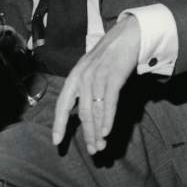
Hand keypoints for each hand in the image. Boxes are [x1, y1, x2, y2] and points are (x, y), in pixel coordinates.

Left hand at [51, 15, 140, 153]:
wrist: (129, 34)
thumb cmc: (112, 54)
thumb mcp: (93, 69)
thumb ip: (87, 88)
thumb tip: (86, 112)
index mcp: (75, 76)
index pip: (63, 104)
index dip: (60, 124)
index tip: (57, 142)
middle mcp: (83, 77)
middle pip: (82, 112)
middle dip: (86, 134)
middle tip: (92, 151)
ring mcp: (98, 76)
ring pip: (95, 110)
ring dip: (97, 131)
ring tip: (100, 146)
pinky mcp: (113, 76)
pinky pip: (108, 103)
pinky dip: (107, 119)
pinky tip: (106, 132)